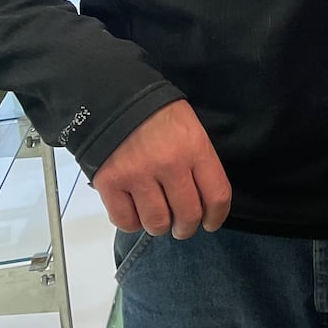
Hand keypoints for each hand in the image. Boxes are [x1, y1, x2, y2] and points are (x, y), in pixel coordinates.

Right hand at [91, 100, 231, 238]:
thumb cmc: (159, 115)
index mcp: (195, 148)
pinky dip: (132, 222)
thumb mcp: (192, 130)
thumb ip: (200, 163)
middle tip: (182, 225)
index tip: (211, 222)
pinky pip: (125, 221)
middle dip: (187, 227)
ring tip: (158, 215)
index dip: (217, 216)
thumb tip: (204, 201)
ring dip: (159, 226)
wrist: (117, 99)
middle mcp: (169, 164)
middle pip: (188, 215)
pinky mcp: (110, 183)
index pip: (216, 195)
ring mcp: (138, 175)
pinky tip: (135, 210)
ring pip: (156, 223)